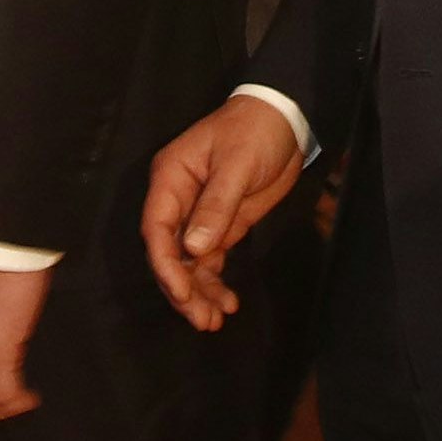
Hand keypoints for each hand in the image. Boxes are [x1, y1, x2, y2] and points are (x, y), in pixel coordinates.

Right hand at [141, 94, 306, 330]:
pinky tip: (228, 304)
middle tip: (201, 319)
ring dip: (198, 292)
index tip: (181, 292)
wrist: (284, 119)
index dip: (165, 263)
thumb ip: (216, 206)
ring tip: (214, 321)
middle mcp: (178, 200)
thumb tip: (193, 248)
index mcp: (171, 178)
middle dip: (181, 288)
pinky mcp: (221, 226)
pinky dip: (215, 283)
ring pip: (189, 262)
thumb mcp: (237, 166)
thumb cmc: (255, 132)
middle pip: (169, 252)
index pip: (157, 228)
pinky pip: (210, 261)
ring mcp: (199, 216)